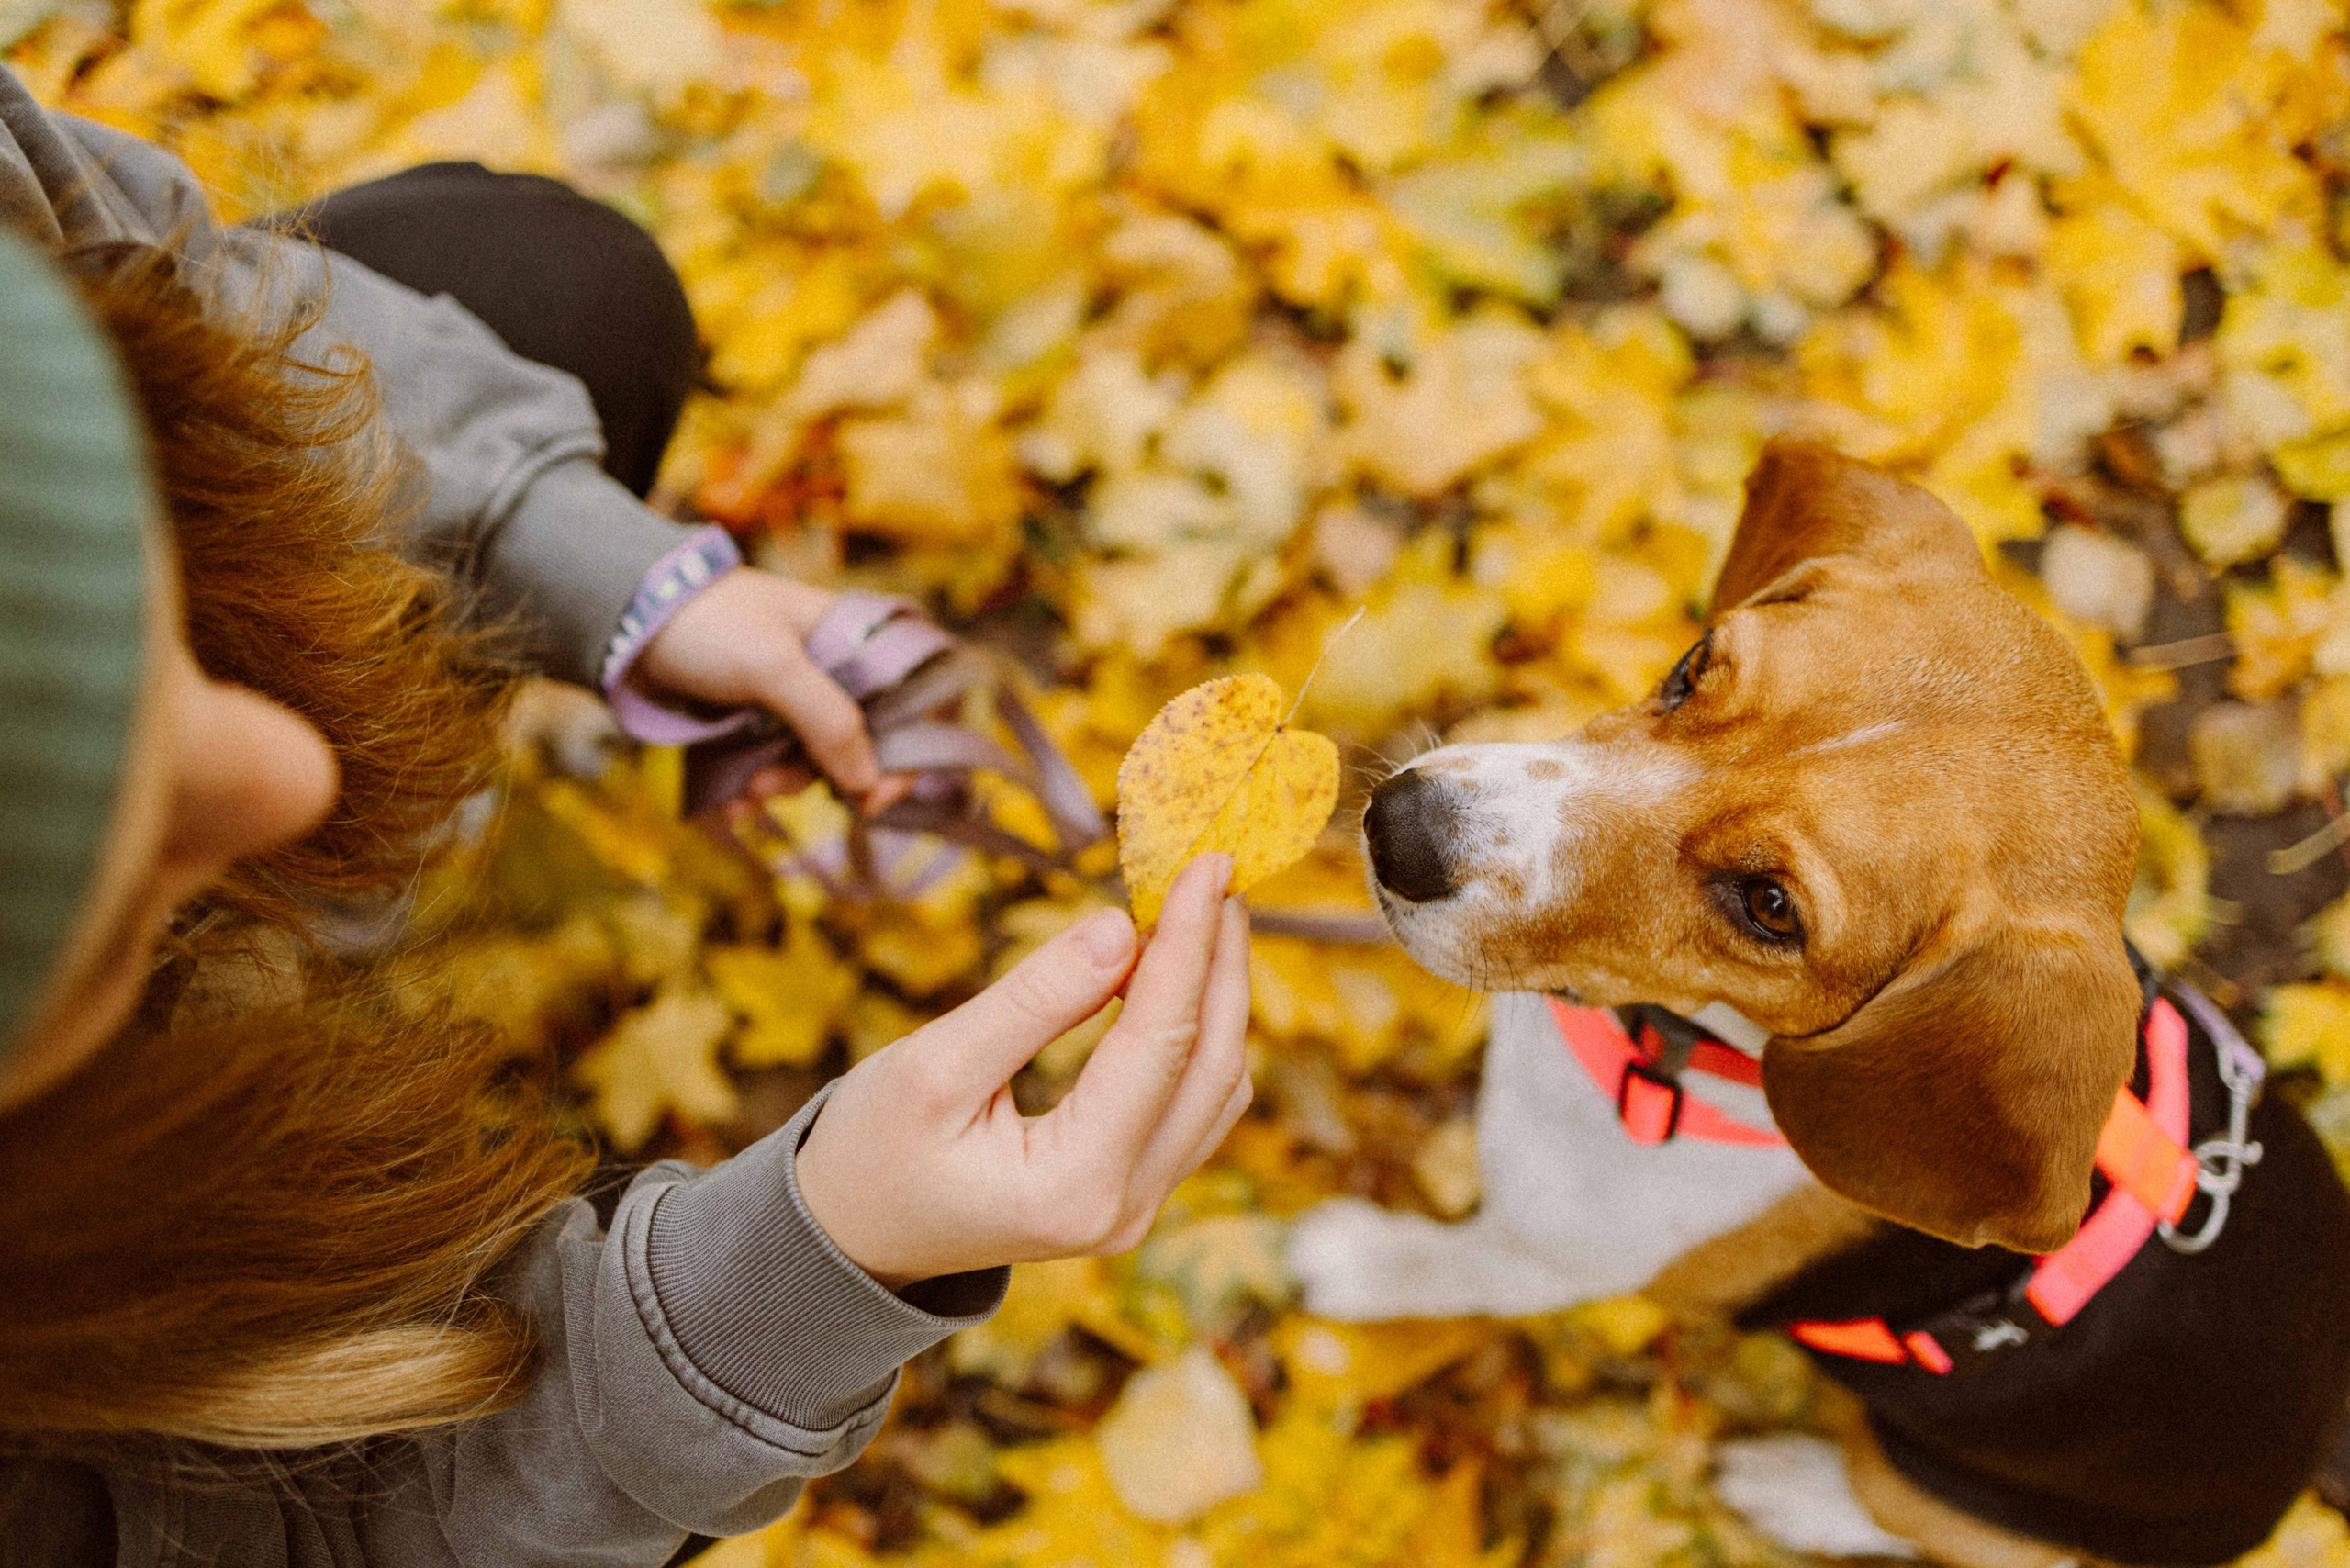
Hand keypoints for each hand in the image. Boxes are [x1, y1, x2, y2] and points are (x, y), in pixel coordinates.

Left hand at [632, 568, 891, 806]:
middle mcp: (833, 669)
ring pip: (815, 761)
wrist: (623, 619)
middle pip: (864, 742)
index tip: (876, 794)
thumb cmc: (708, 624)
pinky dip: (756, 789)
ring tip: (747, 792)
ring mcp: (793, 697)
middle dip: (828, 777)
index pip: (913, 698)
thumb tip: (868, 781)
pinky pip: (773, 765)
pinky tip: (732, 803)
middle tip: (794, 795)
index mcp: (854, 639)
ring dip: (784, 785)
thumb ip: (828, 720)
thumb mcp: (773, 667)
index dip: (909, 749)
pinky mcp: (756, 720)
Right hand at [796, 853, 1252, 1287]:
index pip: (1160, 1044)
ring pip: (1216, 1088)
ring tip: (1203, 910)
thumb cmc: (872, 1150)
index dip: (1189, 944)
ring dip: (1218, 997)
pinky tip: (1175, 973)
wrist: (851, 1237)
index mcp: (1073, 1185)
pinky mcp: (1131, 1194)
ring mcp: (1135, 1210)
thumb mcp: (934, 1065)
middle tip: (1218, 872)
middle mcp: (1123, 1209)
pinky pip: (1192, 1105)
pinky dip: (1194, 1033)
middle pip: (1212, 1068)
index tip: (1207, 862)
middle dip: (1221, 963)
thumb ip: (1034, 1000)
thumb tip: (1122, 927)